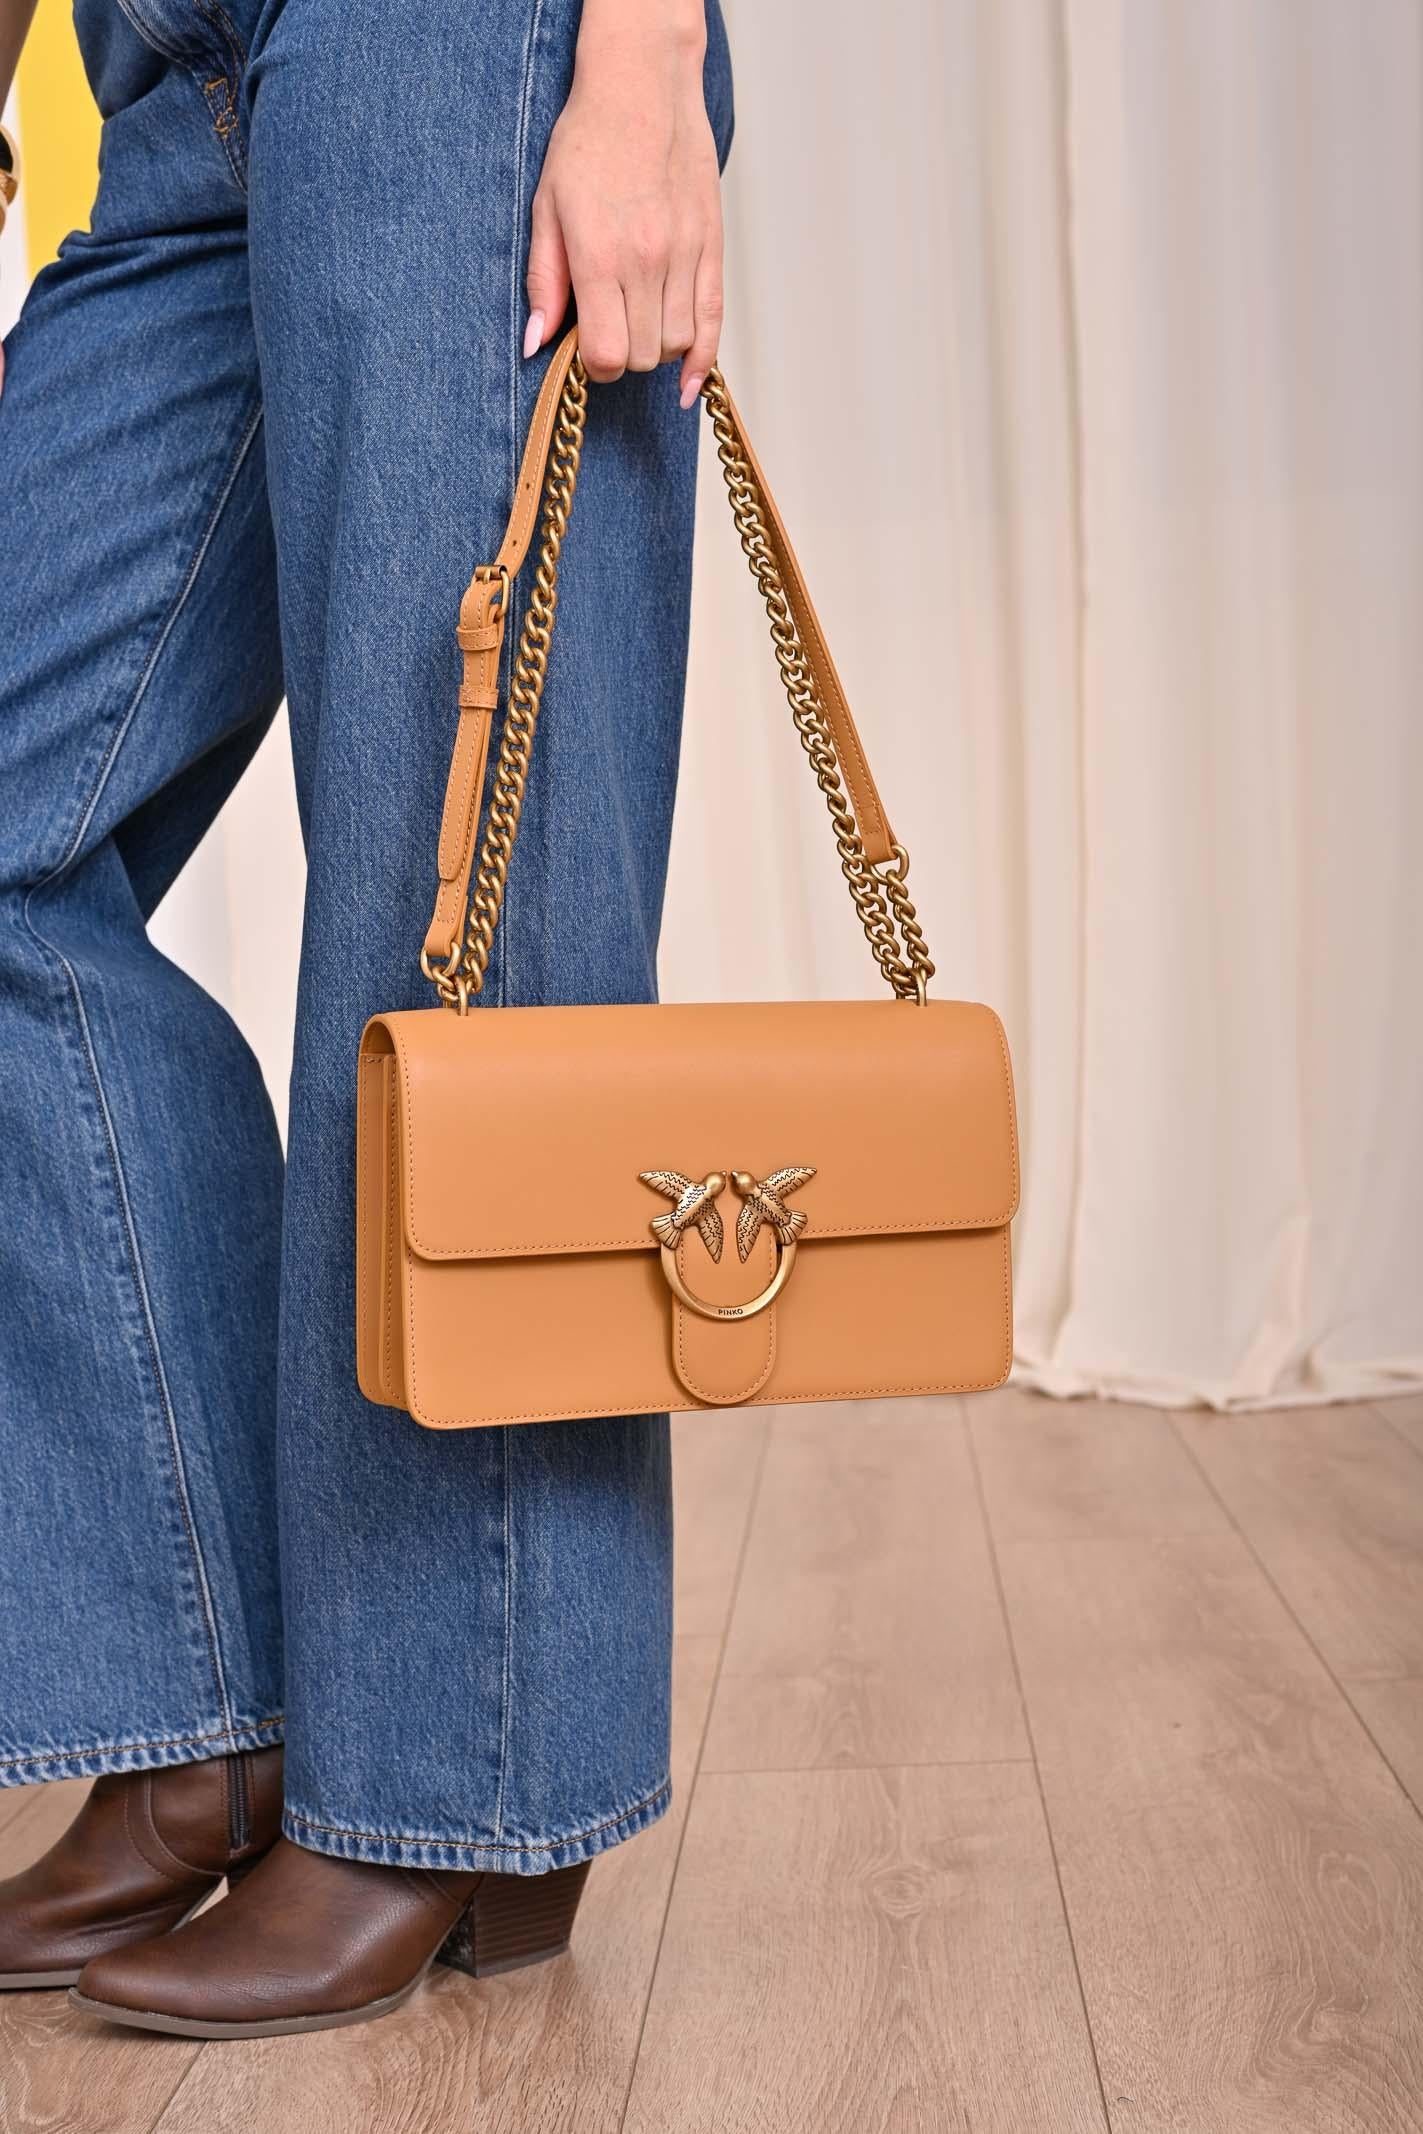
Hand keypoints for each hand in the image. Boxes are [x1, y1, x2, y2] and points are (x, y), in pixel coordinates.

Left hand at [524, 0, 722, 407]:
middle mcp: (647, 261)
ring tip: (636, 323)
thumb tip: (535, 344)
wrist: (642, 88)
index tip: (583, 347)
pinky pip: (712, 323)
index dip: (591, 365)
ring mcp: (685, 255)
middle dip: (621, 356)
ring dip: (653, 349)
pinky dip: (700, 361)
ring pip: (675, 344)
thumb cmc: (588, 143)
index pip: (605, 355)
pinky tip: (685, 382)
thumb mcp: (547, 208)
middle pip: (640, 356)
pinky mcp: (711, 247)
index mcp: (600, 255)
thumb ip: (543, 281)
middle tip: (607, 327)